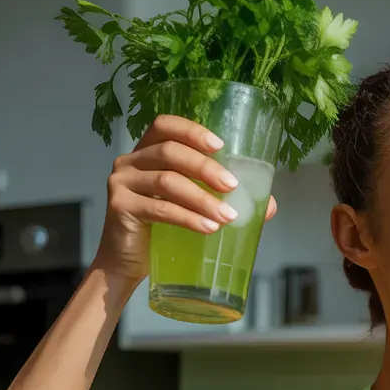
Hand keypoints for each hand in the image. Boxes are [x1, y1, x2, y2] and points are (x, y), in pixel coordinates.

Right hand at [94, 114, 277, 281]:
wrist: (127, 263)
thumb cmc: (161, 231)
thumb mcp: (191, 209)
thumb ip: (223, 201)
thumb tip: (269, 206)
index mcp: (146, 152)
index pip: (165, 126)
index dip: (192, 130)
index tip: (220, 145)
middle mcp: (130, 162)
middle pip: (170, 152)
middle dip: (205, 168)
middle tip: (231, 187)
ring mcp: (121, 183)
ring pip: (166, 181)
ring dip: (202, 199)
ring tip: (227, 217)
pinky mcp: (120, 207)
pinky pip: (159, 209)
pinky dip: (188, 219)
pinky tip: (208, 229)